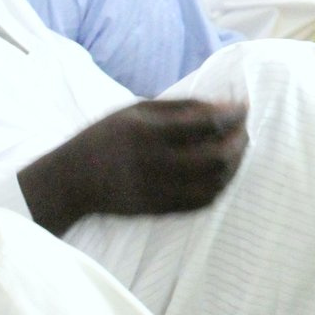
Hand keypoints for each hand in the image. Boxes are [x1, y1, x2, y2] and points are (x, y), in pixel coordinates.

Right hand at [19, 100, 248, 235]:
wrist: (70, 181)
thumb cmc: (106, 136)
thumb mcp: (136, 109)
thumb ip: (181, 106)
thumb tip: (226, 103)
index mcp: (147, 131)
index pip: (206, 123)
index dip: (233, 114)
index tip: (245, 106)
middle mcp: (153, 163)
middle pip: (217, 156)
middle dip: (240, 140)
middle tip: (244, 129)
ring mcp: (156, 190)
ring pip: (215, 183)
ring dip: (235, 165)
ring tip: (237, 150)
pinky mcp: (158, 210)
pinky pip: (202, 203)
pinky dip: (220, 187)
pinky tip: (222, 173)